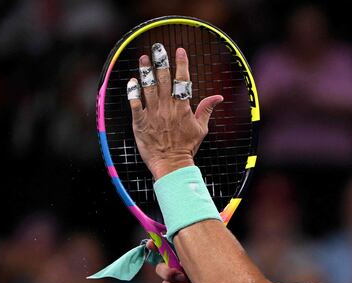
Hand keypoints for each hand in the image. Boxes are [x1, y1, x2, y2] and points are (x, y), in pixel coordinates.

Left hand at [128, 45, 222, 179]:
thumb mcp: (201, 128)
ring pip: (148, 87)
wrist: (171, 164)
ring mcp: (153, 114)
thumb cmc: (187, 147)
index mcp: (182, 107)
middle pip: (164, 79)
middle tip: (158, 48)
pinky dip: (133, 92)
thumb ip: (207, 109)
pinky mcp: (140, 122)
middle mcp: (167, 107)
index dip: (181, 64)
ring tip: (144, 58)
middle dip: (161, 62)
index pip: (183, 81)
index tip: (179, 51)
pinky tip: (132, 81)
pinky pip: (134, 103)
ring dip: (146, 71)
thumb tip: (219, 97)